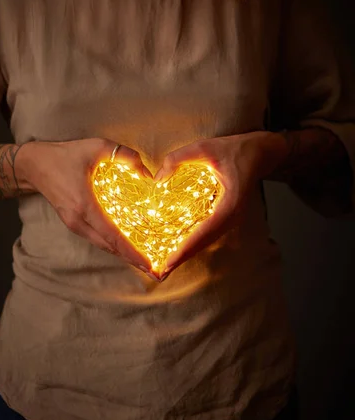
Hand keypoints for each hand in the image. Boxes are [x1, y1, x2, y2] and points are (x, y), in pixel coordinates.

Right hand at [15, 138, 154, 274]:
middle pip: (109, 246)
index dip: (131, 252)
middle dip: (131, 258)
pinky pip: (96, 237)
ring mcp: (73, 224)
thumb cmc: (65, 155)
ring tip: (143, 259)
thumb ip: (125, 156)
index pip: (112, 235)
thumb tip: (147, 173)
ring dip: (122, 252)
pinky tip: (126, 243)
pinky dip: (112, 243)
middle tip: (153, 268)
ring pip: (102, 244)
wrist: (34, 164)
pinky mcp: (72, 223)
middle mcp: (78, 221)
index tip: (148, 265)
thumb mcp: (97, 147)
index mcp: (84, 205)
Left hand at [154, 131, 283, 279]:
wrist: (262, 152)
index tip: (169, 262)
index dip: (186, 248)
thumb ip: (178, 159)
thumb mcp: (205, 147)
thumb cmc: (237, 149)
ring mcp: (231, 219)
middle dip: (183, 257)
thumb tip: (157, 179)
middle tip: (160, 272)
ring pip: (207, 240)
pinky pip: (208, 232)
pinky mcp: (227, 216)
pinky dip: (193, 242)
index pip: (205, 231)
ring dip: (187, 252)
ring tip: (166, 264)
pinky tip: (178, 246)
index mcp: (231, 204)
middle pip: (205, 242)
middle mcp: (232, 216)